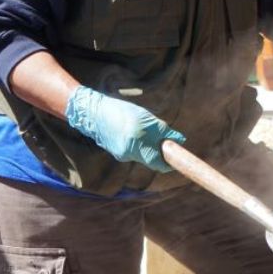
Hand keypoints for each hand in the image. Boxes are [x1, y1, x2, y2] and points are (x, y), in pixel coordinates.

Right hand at [64, 86, 185, 171]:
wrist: (94, 114)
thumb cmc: (122, 111)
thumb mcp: (145, 116)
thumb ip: (162, 129)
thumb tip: (178, 140)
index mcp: (138, 137)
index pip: (158, 160)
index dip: (169, 162)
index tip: (177, 159)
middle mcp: (131, 149)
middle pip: (152, 159)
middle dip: (161, 154)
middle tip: (168, 145)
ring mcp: (123, 154)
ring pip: (144, 155)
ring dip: (150, 148)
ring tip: (147, 133)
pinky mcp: (118, 154)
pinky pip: (135, 153)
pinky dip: (140, 146)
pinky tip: (134, 135)